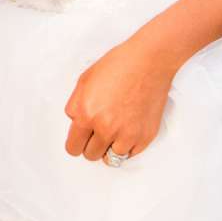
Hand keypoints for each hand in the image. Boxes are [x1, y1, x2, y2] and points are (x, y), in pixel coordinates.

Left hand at [63, 34, 179, 164]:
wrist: (148, 62)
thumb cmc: (119, 65)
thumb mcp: (84, 81)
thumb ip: (75, 106)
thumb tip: (75, 122)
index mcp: (86, 114)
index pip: (73, 147)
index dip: (76, 143)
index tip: (80, 141)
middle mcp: (105, 128)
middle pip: (91, 155)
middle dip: (91, 144)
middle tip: (97, 132)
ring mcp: (126, 135)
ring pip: (111, 158)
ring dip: (110, 147)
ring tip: (114, 129)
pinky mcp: (144, 137)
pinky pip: (130, 154)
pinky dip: (127, 146)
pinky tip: (127, 129)